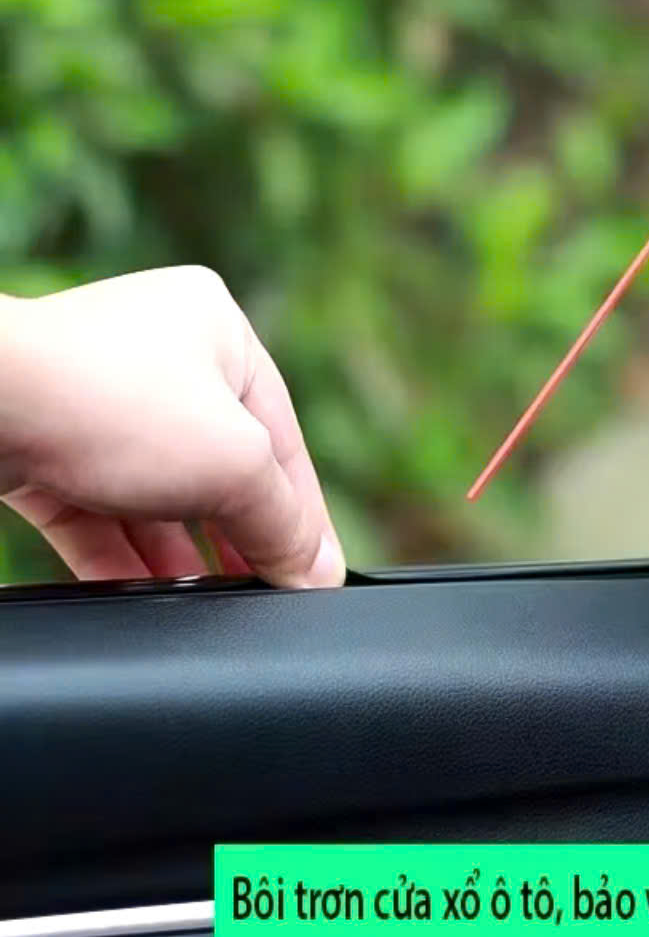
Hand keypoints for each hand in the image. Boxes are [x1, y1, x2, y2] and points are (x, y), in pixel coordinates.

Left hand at [0, 266, 345, 587]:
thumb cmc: (109, 402)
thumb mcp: (236, 465)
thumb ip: (285, 522)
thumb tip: (317, 571)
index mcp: (220, 332)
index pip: (282, 440)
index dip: (302, 516)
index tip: (312, 576)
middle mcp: (159, 355)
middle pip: (220, 468)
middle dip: (238, 538)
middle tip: (261, 595)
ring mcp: (95, 399)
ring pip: (157, 494)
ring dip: (181, 554)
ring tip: (207, 605)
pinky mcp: (43, 443)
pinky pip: (99, 510)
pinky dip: (122, 556)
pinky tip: (145, 597)